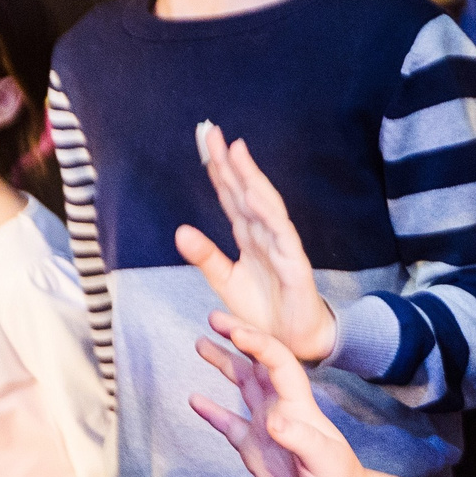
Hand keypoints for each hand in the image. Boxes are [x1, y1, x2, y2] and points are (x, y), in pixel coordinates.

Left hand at [175, 122, 336, 362]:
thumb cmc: (266, 311)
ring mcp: (282, 247)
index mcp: (249, 237)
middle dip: (230, 163)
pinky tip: (255, 192)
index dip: (217, 170)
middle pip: (245, 192)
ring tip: (236, 152)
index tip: (203, 142)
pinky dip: (269, 212)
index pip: (231, 196)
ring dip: (251, 178)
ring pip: (264, 205)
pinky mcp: (295, 264)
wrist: (294, 344)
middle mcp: (265, 235)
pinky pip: (282, 233)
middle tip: (212, 132)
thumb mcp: (226, 282)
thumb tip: (180, 230)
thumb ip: (205, 256)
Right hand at [190, 312, 368, 476]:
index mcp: (298, 404)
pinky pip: (227, 422)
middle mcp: (279, 406)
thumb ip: (299, 439)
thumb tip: (273, 420)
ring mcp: (264, 424)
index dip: (259, 343)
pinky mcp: (252, 446)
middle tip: (214, 317)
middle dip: (239, 338)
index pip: (278, 363)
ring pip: (241, 384)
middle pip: (257, 362)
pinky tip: (194, 399)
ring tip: (200, 343)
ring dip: (224, 363)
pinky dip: (211, 410)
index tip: (236, 330)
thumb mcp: (323, 459)